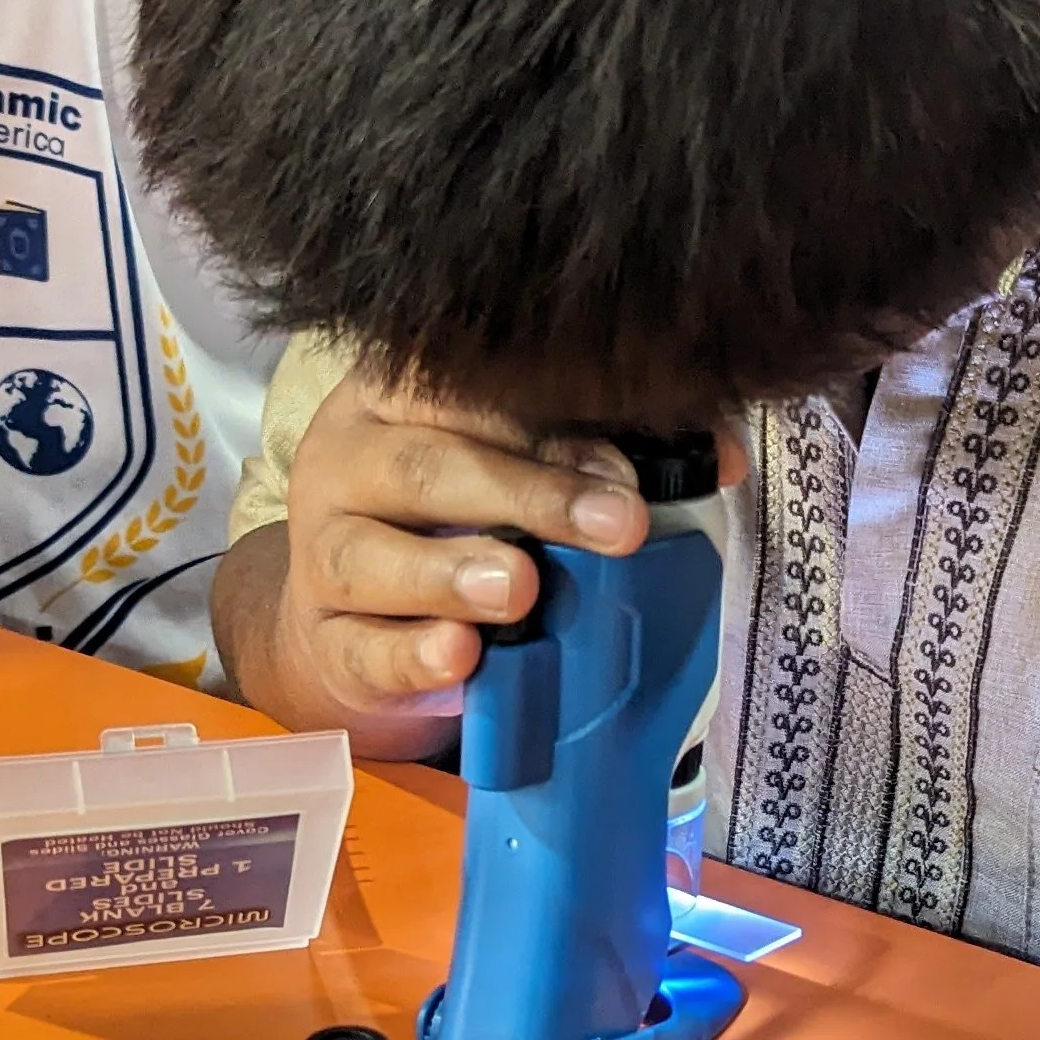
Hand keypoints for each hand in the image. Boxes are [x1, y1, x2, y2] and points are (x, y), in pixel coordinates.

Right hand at [215, 370, 746, 751]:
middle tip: (617, 523)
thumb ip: (602, 454)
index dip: (548, 417)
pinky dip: (411, 654)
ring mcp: (323, 553)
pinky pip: (362, 647)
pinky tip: (459, 654)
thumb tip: (717, 454)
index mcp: (399, 393)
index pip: (462, 385)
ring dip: (453, 571)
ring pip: (374, 556)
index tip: (630, 462)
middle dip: (528, 493)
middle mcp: (348, 459)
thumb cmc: (458, 522)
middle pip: (427, 465)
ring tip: (521, 587)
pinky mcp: (322, 640)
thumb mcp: (521, 473)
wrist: (359, 623)